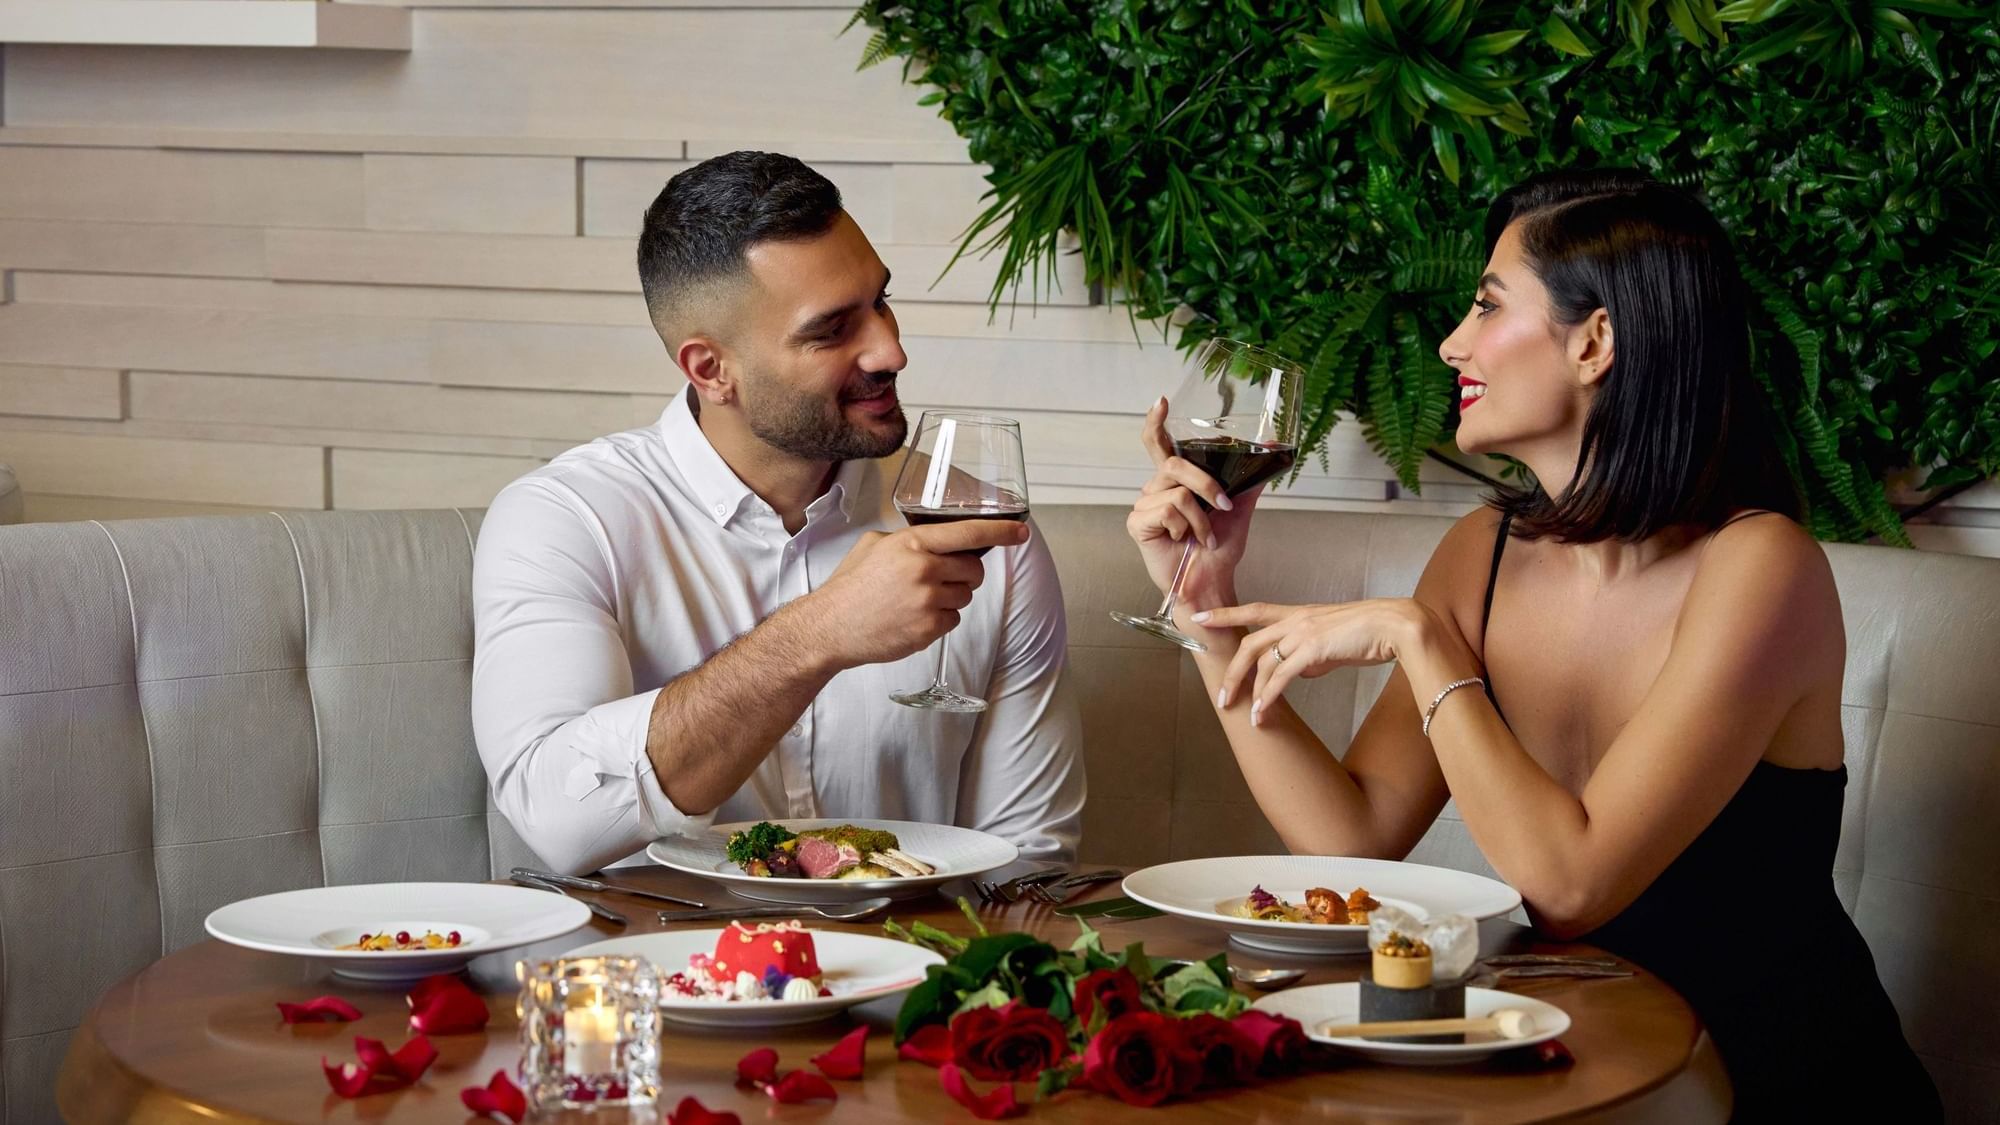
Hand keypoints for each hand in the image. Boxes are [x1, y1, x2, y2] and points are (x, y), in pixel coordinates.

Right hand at [803, 518, 1029, 668]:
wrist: (830, 627)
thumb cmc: (850, 586)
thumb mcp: (874, 545)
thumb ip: (908, 539)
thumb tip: (934, 541)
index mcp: (912, 543)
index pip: (968, 533)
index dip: (1000, 531)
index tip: (1021, 531)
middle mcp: (924, 569)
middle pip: (974, 570)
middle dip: (964, 575)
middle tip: (939, 579)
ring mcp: (928, 601)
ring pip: (965, 597)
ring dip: (949, 599)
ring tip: (916, 601)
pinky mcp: (928, 629)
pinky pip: (953, 621)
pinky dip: (939, 621)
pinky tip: (913, 618)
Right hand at [1125, 397, 1262, 602]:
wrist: (1213, 582)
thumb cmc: (1221, 549)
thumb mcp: (1240, 507)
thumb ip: (1249, 478)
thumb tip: (1272, 451)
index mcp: (1175, 482)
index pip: (1158, 445)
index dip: (1155, 422)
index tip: (1161, 402)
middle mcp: (1156, 490)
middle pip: (1173, 464)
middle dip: (1206, 484)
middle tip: (1224, 506)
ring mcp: (1144, 506)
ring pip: (1177, 490)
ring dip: (1201, 517)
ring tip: (1205, 536)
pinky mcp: (1138, 524)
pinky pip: (1168, 509)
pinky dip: (1187, 526)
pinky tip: (1185, 541)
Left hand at [1196, 599, 1433, 721]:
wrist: (1397, 626)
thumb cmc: (1371, 633)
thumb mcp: (1332, 640)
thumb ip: (1310, 653)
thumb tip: (1298, 671)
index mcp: (1299, 613)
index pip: (1253, 610)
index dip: (1225, 614)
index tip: (1200, 618)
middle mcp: (1296, 619)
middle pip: (1249, 644)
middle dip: (1231, 672)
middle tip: (1221, 697)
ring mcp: (1302, 632)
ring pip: (1262, 663)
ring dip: (1251, 693)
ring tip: (1248, 717)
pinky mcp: (1313, 649)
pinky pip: (1281, 676)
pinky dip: (1268, 697)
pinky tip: (1262, 713)